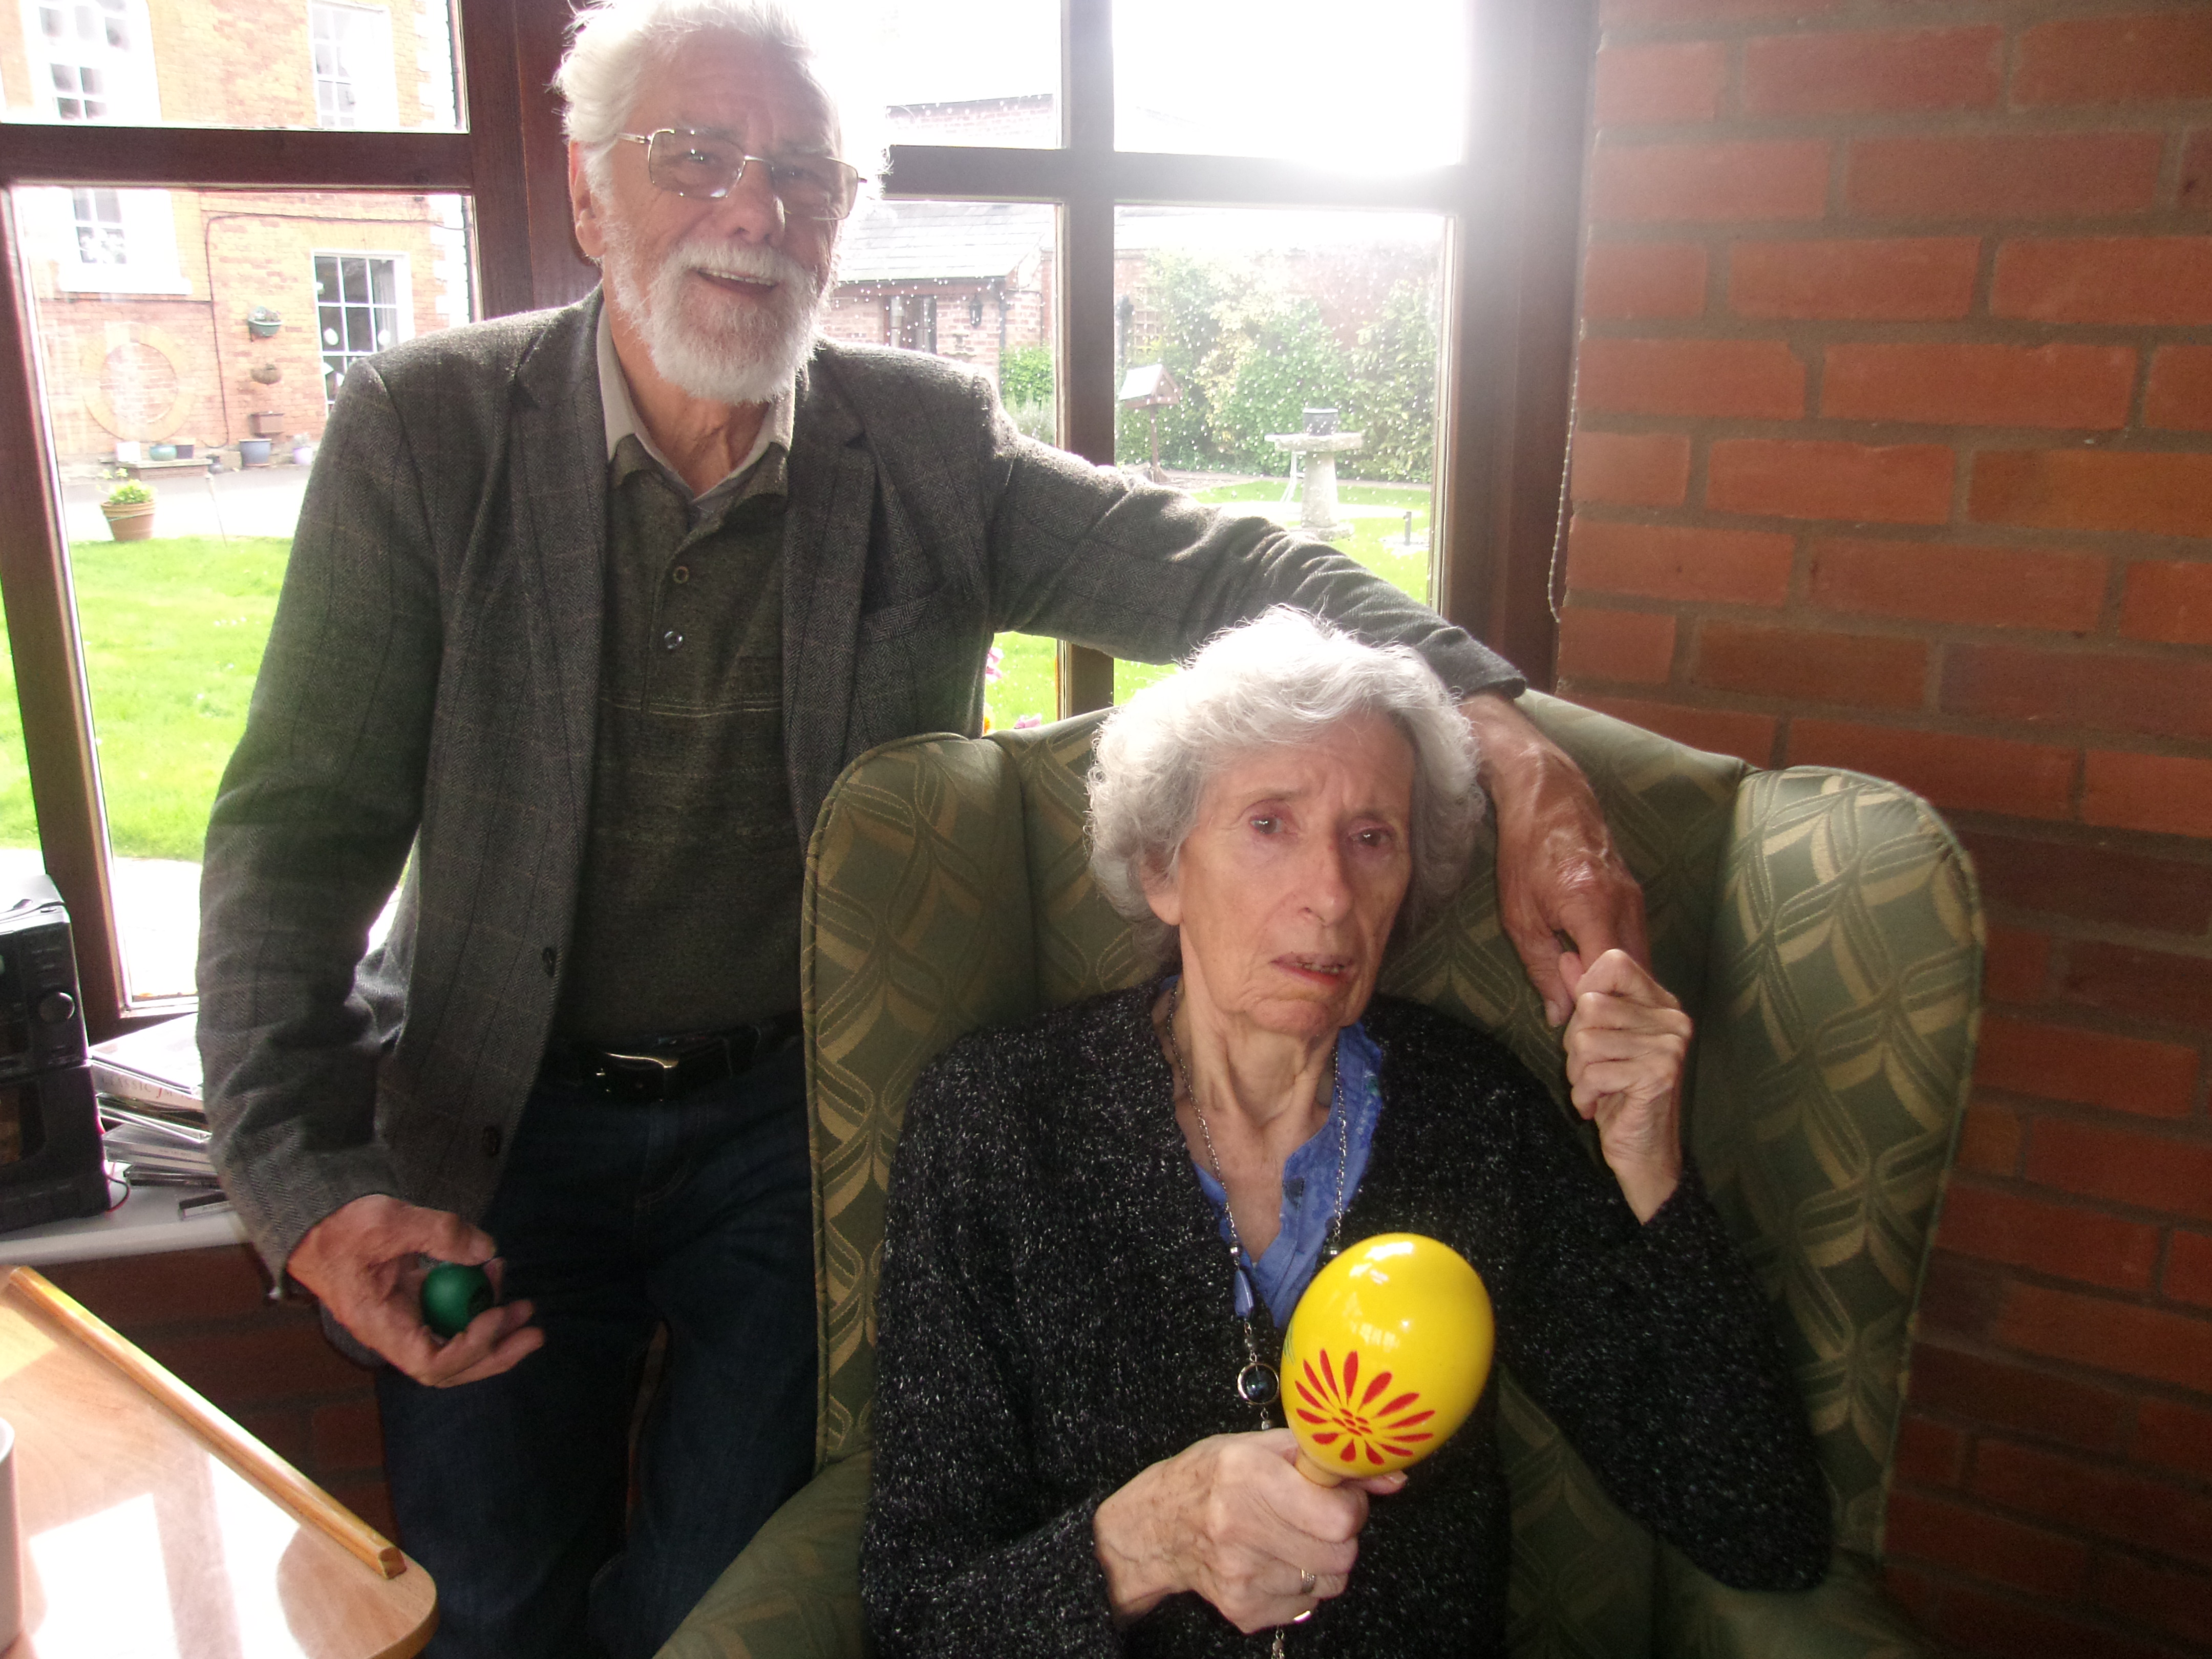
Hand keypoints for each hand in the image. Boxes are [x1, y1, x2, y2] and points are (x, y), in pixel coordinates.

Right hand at [287, 1194, 543, 1386]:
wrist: (315, 1226)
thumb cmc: (342, 1227)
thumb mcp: (390, 1220)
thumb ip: (440, 1233)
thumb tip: (487, 1251)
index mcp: (380, 1325)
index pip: (430, 1363)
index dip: (470, 1348)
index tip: (496, 1314)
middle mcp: (393, 1333)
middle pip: (450, 1366)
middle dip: (496, 1353)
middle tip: (534, 1332)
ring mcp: (404, 1321)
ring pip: (454, 1344)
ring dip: (493, 1330)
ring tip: (522, 1304)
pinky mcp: (413, 1306)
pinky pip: (450, 1318)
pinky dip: (475, 1304)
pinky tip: (493, 1273)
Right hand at [1092, 1429, 1403, 1631]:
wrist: (1157, 1528)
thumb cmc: (1211, 1478)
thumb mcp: (1261, 1447)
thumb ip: (1327, 1457)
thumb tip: (1393, 1476)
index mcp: (1248, 1477)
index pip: (1338, 1517)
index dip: (1350, 1505)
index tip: (1338, 1495)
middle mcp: (1241, 1529)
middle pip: (1341, 1555)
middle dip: (1340, 1535)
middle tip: (1316, 1517)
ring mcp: (1242, 1577)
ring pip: (1330, 1583)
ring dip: (1321, 1561)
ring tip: (1289, 1537)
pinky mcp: (1244, 1611)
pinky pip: (1307, 1605)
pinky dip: (1300, 1584)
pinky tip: (1272, 1560)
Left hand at [1459, 692, 1648, 1026]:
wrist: (1547, 796)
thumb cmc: (1525, 853)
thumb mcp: (1520, 917)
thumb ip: (1543, 969)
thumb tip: (1560, 1017)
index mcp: (1593, 907)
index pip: (1610, 977)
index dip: (1597, 1008)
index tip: (1579, 1029)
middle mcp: (1625, 903)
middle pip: (1636, 975)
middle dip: (1617, 1007)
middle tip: (1593, 1032)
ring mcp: (1636, 897)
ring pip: (1641, 960)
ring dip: (1622, 989)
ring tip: (1597, 1011)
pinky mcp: (1636, 894)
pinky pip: (1637, 942)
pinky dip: (1623, 967)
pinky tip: (1604, 982)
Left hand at [1563, 948, 1688, 1221]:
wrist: (1644, 1153)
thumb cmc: (1618, 1094)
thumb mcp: (1598, 1039)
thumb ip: (1586, 995)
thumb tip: (1567, 956)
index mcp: (1661, 1003)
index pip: (1613, 962)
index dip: (1585, 990)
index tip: (1587, 1028)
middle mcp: (1672, 1018)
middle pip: (1589, 1005)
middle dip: (1575, 1044)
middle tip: (1591, 1070)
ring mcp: (1669, 1046)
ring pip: (1585, 1040)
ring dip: (1577, 1073)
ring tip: (1595, 1089)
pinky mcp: (1658, 1074)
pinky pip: (1592, 1072)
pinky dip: (1584, 1095)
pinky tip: (1597, 1108)